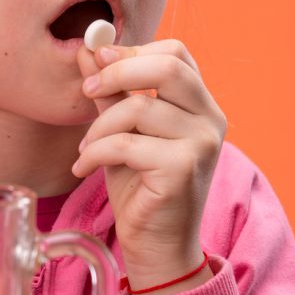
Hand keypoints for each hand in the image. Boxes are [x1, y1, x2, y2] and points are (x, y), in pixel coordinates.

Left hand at [72, 40, 225, 294]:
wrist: (157, 244)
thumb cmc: (141, 186)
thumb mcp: (122, 130)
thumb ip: (111, 92)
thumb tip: (88, 50)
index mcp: (200, 103)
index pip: (176, 52)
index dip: (133, 49)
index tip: (99, 61)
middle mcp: (211, 118)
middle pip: (166, 66)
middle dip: (117, 72)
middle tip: (88, 89)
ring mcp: (202, 143)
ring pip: (138, 107)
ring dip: (98, 126)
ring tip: (85, 147)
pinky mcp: (183, 168)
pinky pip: (126, 144)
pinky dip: (95, 153)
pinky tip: (83, 167)